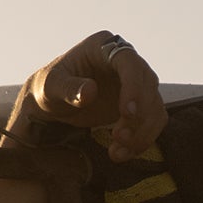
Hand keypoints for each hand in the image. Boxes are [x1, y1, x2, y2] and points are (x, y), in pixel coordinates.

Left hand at [14, 31, 166, 162]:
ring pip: (154, 105)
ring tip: (117, 152)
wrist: (51, 104)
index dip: (133, 86)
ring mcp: (134, 84)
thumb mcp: (50, 87)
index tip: (127, 113)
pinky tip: (122, 154)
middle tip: (118, 137)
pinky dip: (142, 140)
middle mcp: (125, 62)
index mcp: (103, 47)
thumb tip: (90, 92)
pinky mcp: (137, 105)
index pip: (129, 62)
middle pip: (148, 85)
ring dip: (142, 132)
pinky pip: (152, 121)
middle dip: (139, 115)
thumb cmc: (48, 89)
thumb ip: (68, 88)